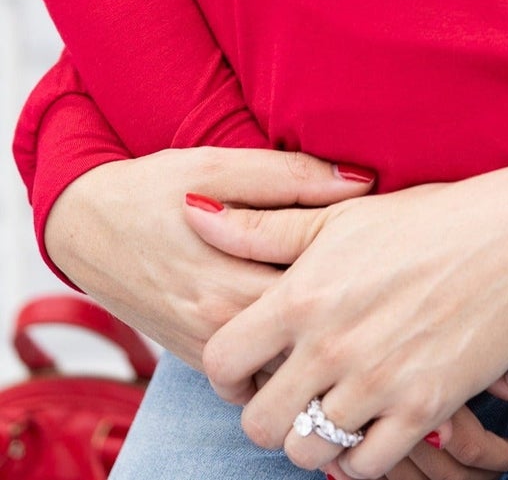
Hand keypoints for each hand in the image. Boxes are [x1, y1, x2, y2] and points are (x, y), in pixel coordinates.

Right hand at [44, 148, 374, 368]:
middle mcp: (221, 324)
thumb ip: (294, 178)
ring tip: (351, 307)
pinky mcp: (197, 359)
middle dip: (348, 312)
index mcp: (235, 275)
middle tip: (381, 282)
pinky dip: (284, 357)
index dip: (364, 271)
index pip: (322, 289)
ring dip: (316, 341)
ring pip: (286, 365)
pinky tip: (306, 327)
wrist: (84, 229)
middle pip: (308, 335)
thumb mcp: (222, 166)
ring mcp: (208, 348)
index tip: (389, 249)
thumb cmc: (156, 188)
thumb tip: (363, 180)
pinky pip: (256, 375)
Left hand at [185, 165, 507, 476]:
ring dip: (316, 437)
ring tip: (335, 407)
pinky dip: (360, 456)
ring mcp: (377, 382)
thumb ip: (262, 228)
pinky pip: (364, 467)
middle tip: (294, 394)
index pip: (222, 362)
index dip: (228, 375)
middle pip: (259, 425)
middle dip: (269, 415)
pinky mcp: (422, 408)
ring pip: (308, 452)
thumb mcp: (339, 217)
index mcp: (303, 293)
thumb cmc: (424, 222)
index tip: (251, 369)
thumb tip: (191, 213)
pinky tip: (370, 424)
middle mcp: (332, 344)